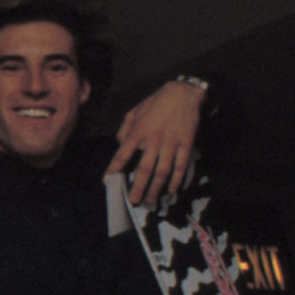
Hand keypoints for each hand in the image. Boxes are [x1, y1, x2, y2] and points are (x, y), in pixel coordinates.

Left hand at [106, 79, 204, 205]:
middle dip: (137, 187)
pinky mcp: (186, 144)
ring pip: (162, 171)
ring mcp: (171, 143)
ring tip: (150, 199)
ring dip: (156, 188)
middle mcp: (153, 140)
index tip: (107, 181)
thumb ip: (125, 129)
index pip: (122, 154)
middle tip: (134, 201)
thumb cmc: (156, 103)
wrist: (182, 93)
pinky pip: (181, 166)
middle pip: (143, 169)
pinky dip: (177, 179)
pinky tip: (172, 189)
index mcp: (138, 131)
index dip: (114, 169)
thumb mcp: (134, 112)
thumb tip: (120, 145)